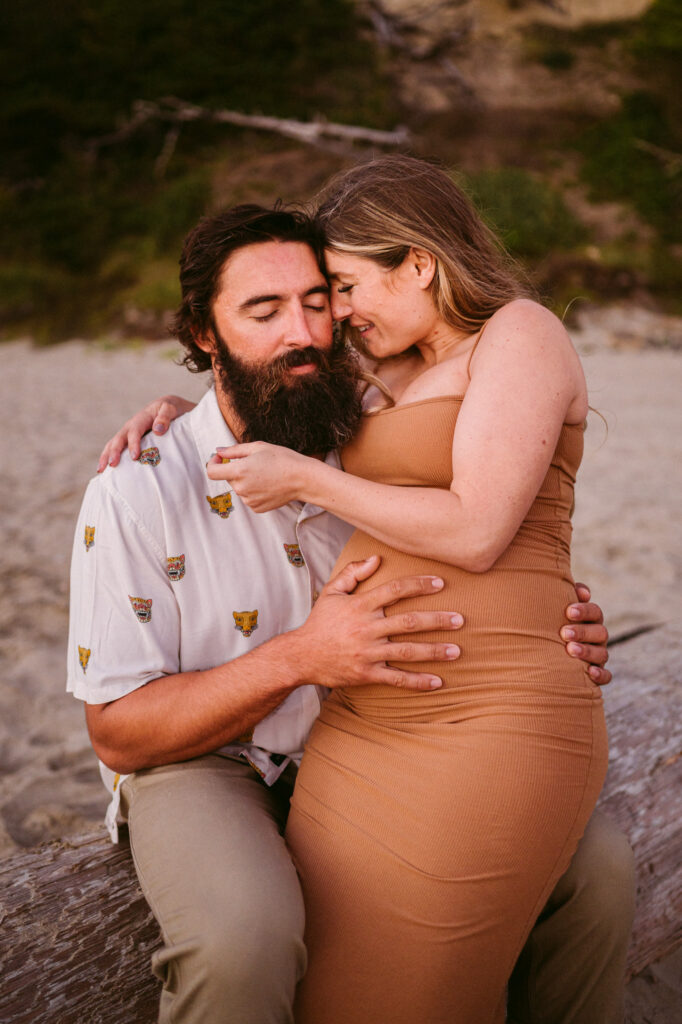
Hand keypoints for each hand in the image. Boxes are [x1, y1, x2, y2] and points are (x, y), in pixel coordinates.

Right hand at [97, 395, 195, 470]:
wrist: (168, 408)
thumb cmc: (171, 409)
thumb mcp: (170, 408)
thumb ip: (165, 417)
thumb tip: (158, 430)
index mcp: (141, 418)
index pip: (135, 431)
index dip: (133, 444)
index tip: (135, 457)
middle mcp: (131, 425)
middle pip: (119, 438)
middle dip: (114, 452)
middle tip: (112, 465)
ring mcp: (128, 433)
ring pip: (113, 443)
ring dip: (106, 456)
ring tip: (101, 470)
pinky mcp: (128, 440)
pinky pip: (116, 448)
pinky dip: (108, 457)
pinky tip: (104, 470)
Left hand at [206, 442, 314, 510]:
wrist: (303, 479)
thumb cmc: (282, 459)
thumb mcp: (258, 447)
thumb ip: (234, 450)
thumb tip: (219, 451)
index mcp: (239, 472)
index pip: (212, 472)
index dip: (213, 463)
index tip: (221, 458)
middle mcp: (241, 489)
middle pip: (229, 478)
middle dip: (236, 470)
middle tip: (256, 463)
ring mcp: (248, 500)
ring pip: (239, 488)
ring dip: (246, 481)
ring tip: (266, 474)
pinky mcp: (256, 508)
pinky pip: (248, 497)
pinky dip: (254, 490)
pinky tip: (268, 485)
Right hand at [296, 556, 463, 690]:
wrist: (300, 656)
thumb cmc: (319, 622)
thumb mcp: (331, 592)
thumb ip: (353, 572)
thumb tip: (377, 558)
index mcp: (360, 606)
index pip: (395, 590)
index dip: (419, 585)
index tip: (441, 583)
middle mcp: (367, 628)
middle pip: (408, 622)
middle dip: (437, 620)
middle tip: (460, 619)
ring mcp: (368, 653)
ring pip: (407, 651)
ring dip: (434, 651)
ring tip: (456, 651)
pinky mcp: (366, 674)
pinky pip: (396, 679)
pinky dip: (418, 682)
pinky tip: (438, 682)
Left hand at [562, 582, 610, 685]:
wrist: (547, 655)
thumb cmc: (552, 624)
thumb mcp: (556, 609)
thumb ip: (564, 594)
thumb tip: (582, 592)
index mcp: (589, 620)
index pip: (594, 612)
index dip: (584, 611)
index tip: (568, 611)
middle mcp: (597, 637)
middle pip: (600, 632)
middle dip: (583, 632)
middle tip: (564, 633)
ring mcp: (598, 656)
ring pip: (602, 653)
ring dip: (587, 651)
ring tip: (570, 650)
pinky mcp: (598, 674)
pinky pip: (606, 676)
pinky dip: (601, 675)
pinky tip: (590, 673)